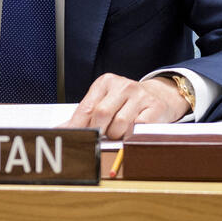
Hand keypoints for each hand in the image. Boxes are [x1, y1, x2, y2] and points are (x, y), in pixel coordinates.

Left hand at [62, 73, 190, 138]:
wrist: (159, 96)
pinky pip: (137, 129)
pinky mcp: (155, 107)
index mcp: (106, 82)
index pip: (87, 107)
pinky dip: (131, 136)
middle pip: (101, 115)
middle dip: (100, 130)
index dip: (78, 126)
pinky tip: (132, 132)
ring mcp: (140, 95)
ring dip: (116, 135)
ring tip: (119, 131)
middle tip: (103, 134)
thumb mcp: (104, 101)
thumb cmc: (125, 102)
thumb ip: (85, 115)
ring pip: (119, 125)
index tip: (72, 138)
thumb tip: (62, 129)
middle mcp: (123, 85)